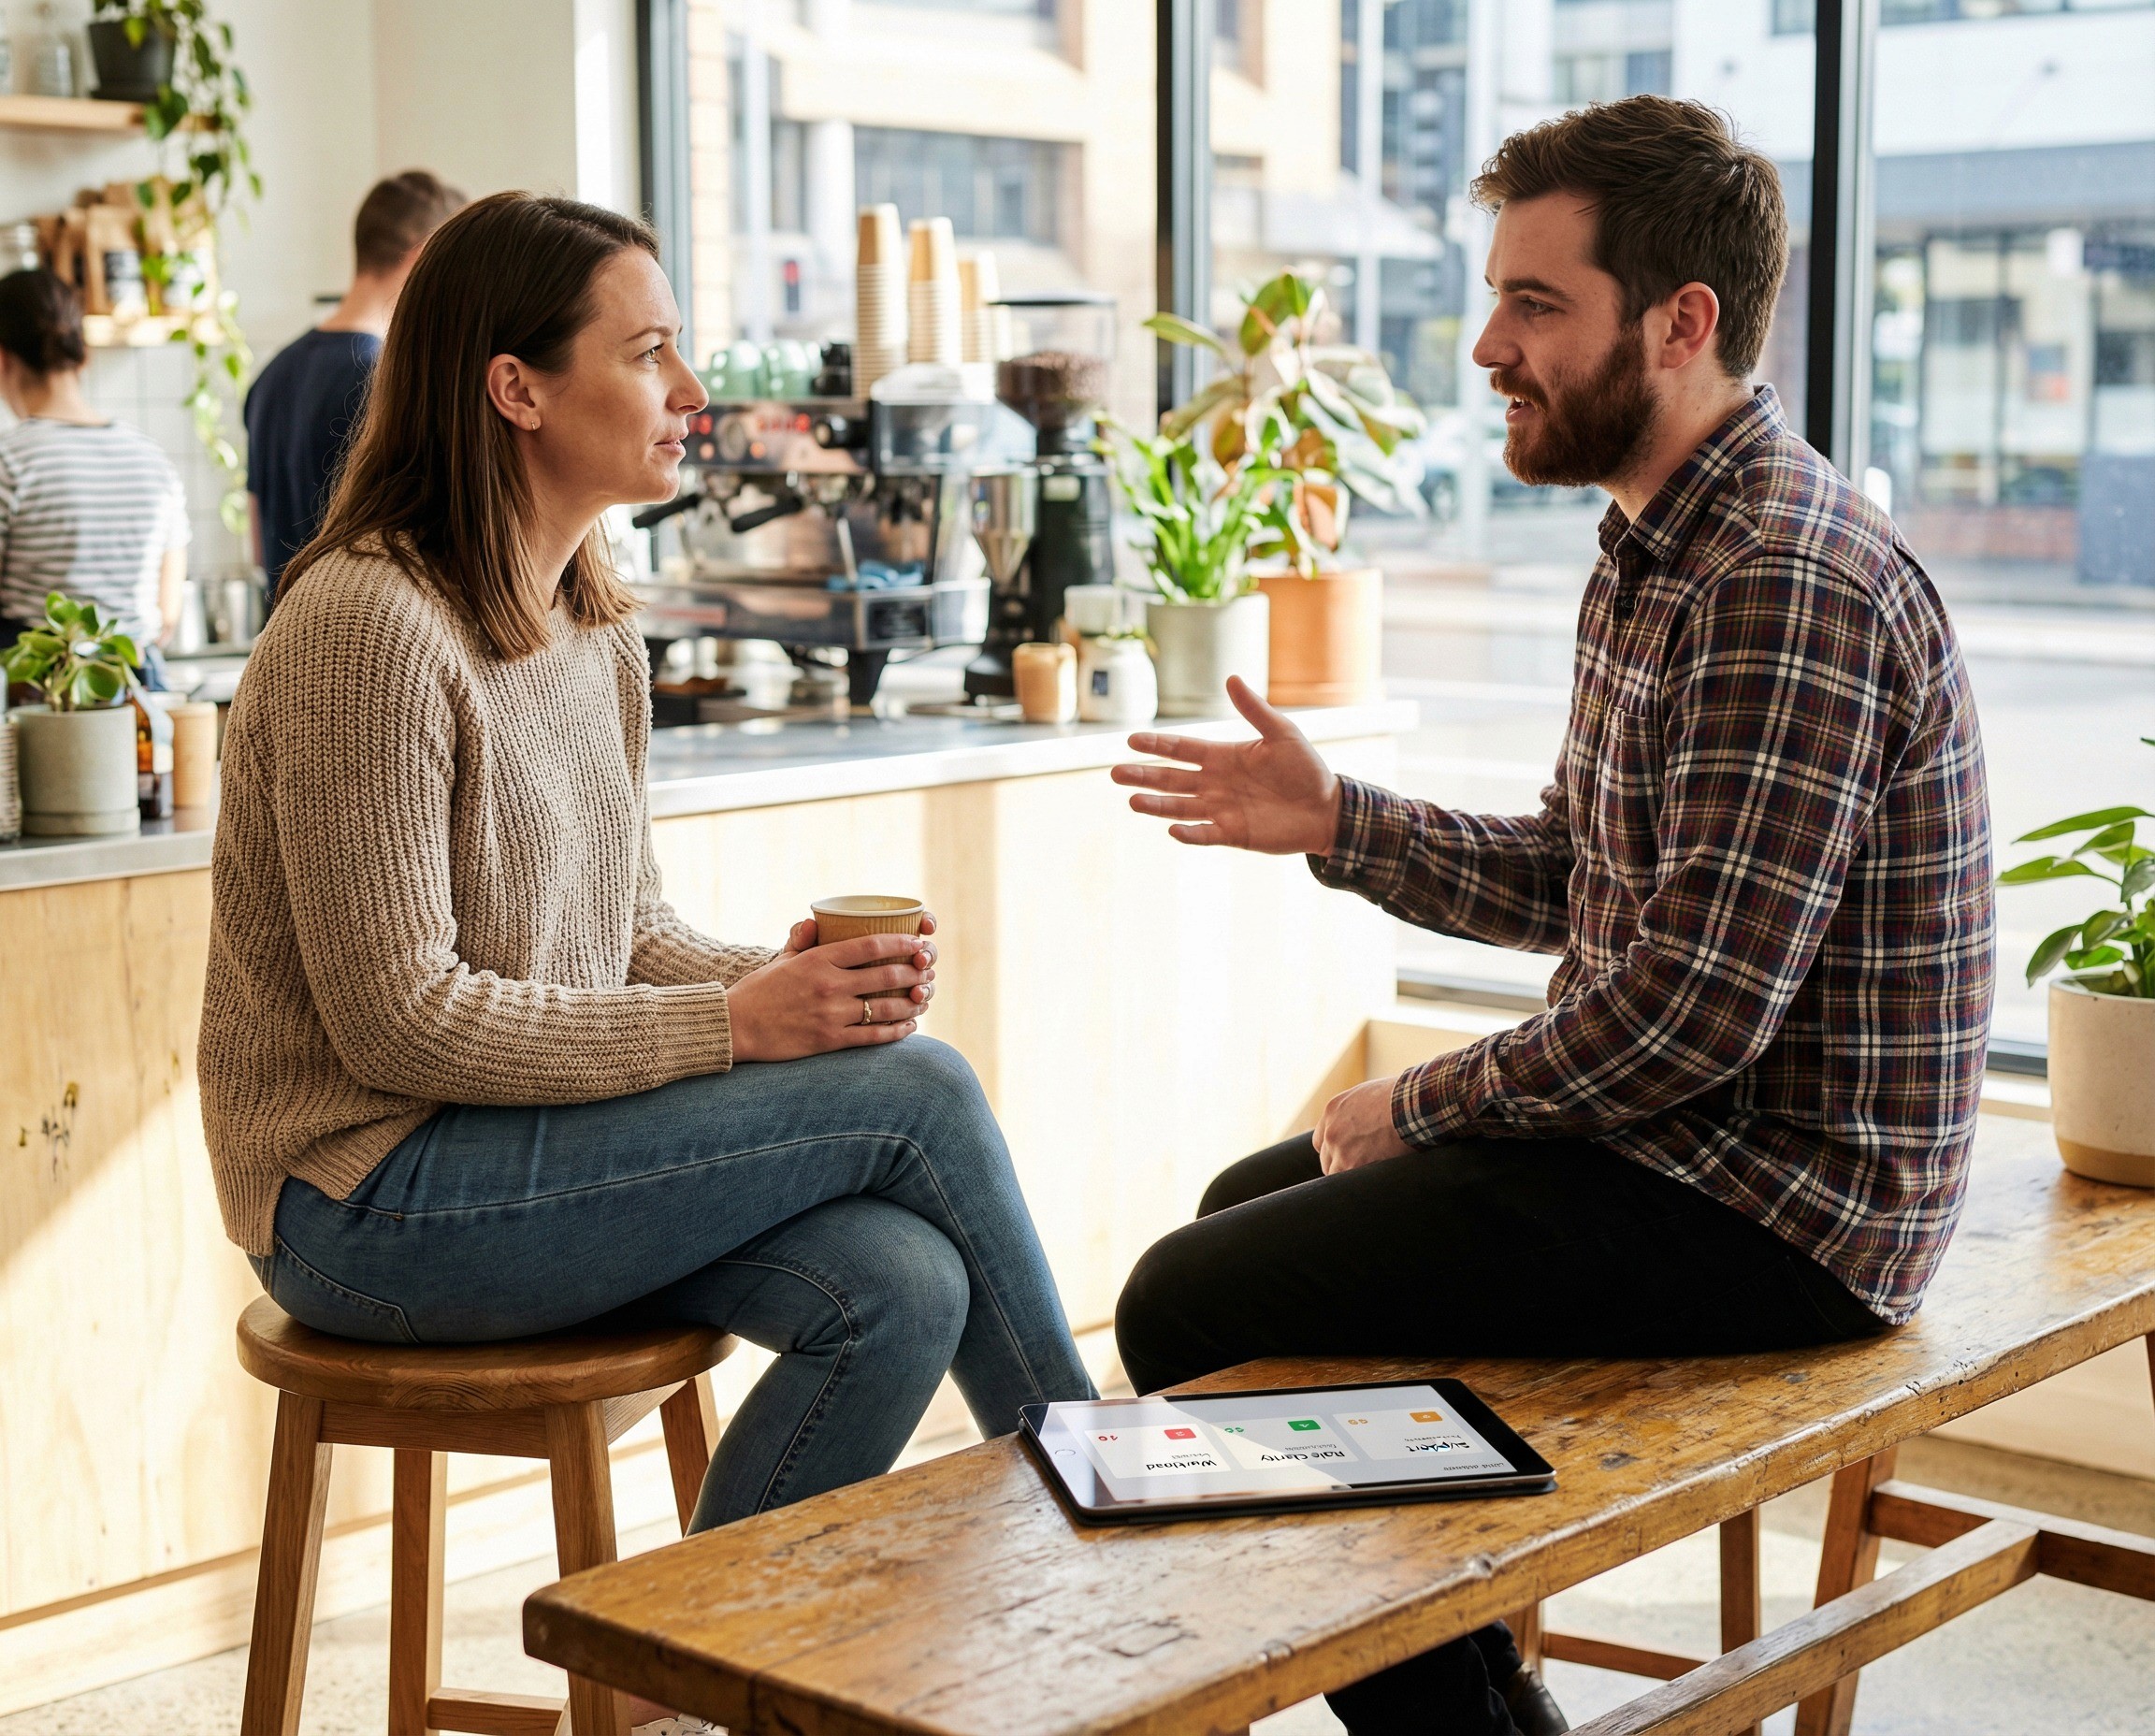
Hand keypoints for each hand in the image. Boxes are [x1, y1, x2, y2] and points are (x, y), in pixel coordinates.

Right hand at [727, 913, 938, 1061]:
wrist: (736, 1027)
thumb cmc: (758, 991)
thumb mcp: (780, 960)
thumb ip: (801, 941)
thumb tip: (812, 921)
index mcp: (819, 959)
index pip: (870, 944)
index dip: (900, 942)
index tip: (918, 941)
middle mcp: (829, 984)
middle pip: (885, 974)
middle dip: (914, 972)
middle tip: (928, 972)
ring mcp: (831, 1013)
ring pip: (885, 1007)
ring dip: (911, 1003)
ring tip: (924, 999)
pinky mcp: (829, 1040)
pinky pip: (873, 1036)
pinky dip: (896, 1031)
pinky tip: (909, 1027)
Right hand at [1111, 676, 1342, 854]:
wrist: (1326, 808)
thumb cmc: (1305, 768)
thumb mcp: (1281, 733)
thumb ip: (1254, 710)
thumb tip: (1231, 678)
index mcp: (1222, 757)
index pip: (1181, 750)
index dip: (1157, 746)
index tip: (1131, 741)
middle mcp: (1214, 783)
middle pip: (1171, 779)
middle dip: (1144, 776)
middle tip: (1115, 773)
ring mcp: (1221, 810)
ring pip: (1179, 807)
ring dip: (1156, 806)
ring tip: (1132, 801)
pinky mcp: (1232, 834)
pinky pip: (1204, 834)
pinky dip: (1189, 833)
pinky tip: (1173, 830)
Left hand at [1313, 1076, 1412, 1174]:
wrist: (1409, 1108)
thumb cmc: (1398, 1098)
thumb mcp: (1367, 1095)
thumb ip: (1355, 1110)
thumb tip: (1363, 1121)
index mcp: (1333, 1111)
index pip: (1322, 1140)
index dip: (1333, 1150)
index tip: (1344, 1155)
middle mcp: (1331, 1131)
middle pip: (1327, 1159)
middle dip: (1340, 1164)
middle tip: (1359, 1168)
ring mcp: (1340, 1150)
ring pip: (1335, 1173)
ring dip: (1349, 1176)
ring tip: (1367, 1178)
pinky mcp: (1353, 1165)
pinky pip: (1350, 1182)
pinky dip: (1360, 1184)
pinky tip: (1373, 1181)